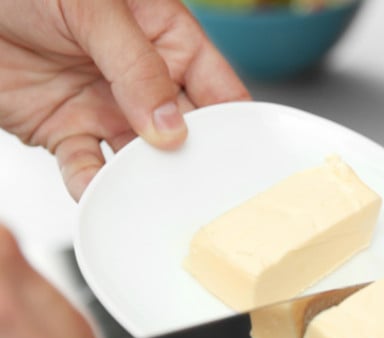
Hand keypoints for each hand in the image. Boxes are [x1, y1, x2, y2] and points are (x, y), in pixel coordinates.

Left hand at [0, 0, 249, 199]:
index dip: (235, 120)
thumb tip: (171, 125)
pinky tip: (99, 193)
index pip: (215, 85)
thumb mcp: (92, 7)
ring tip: (158, 199)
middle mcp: (141, 79)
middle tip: (206, 189)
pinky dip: (93, 186)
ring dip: (149, 180)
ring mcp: (106, 107)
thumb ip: (137, 66)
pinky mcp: (66, 131)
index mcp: (165, 38)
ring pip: (141, 158)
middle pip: (186, 130)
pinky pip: (87, 168)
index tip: (245, 154)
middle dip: (197, 160)